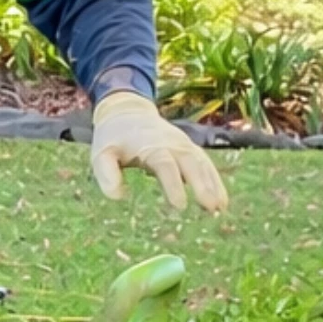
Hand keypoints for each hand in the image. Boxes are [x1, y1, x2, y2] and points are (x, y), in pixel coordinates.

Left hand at [90, 90, 227, 213]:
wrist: (127, 113)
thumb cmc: (112, 139)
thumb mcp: (101, 154)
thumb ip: (106, 173)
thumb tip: (117, 197)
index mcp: (151, 146)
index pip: (165, 166)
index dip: (173, 185)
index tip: (179, 205)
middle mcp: (172, 144)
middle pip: (191, 163)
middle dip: (203, 185)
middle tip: (211, 207)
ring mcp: (183, 145)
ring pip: (202, 164)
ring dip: (213, 185)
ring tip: (220, 208)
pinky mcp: (189, 149)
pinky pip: (205, 164)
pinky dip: (214, 180)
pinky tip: (221, 200)